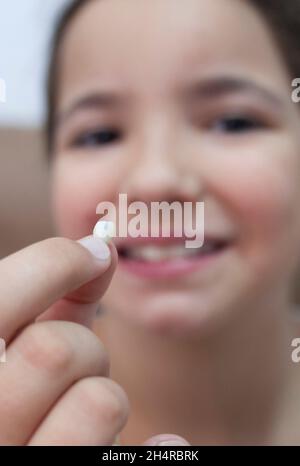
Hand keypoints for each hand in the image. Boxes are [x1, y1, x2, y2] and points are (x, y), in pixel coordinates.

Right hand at [0, 236, 188, 445]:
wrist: (14, 452)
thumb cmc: (15, 404)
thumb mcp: (14, 346)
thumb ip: (50, 300)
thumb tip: (98, 246)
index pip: (2, 296)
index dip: (57, 262)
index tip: (94, 256)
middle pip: (59, 350)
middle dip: (83, 348)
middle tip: (74, 366)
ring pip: (100, 403)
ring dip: (103, 398)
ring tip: (81, 414)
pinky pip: (137, 460)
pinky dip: (155, 449)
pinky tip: (146, 444)